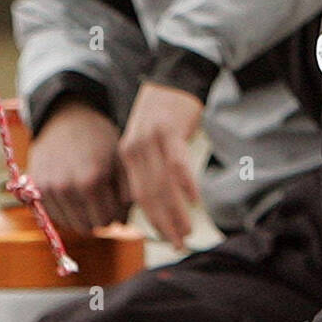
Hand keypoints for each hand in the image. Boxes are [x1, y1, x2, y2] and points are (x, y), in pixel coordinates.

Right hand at [27, 103, 130, 233]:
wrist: (68, 118)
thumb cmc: (101, 138)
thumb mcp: (122, 159)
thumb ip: (129, 190)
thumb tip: (123, 222)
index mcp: (91, 179)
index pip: (109, 220)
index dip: (119, 211)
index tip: (120, 197)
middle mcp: (65, 187)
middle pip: (90, 226)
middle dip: (102, 216)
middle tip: (107, 197)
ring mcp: (47, 189)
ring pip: (72, 224)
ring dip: (84, 215)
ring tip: (92, 193)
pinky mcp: (35, 188)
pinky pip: (56, 216)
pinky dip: (68, 211)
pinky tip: (77, 193)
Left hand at [119, 81, 202, 246]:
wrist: (173, 77)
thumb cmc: (165, 113)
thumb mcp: (146, 142)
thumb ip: (145, 170)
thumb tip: (150, 201)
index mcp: (127, 157)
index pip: (137, 198)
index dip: (153, 221)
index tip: (167, 239)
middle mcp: (133, 151)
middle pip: (148, 196)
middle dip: (164, 224)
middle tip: (178, 244)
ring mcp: (150, 142)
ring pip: (162, 185)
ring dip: (176, 212)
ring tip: (187, 230)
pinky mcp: (168, 132)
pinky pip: (177, 163)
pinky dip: (186, 183)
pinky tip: (195, 200)